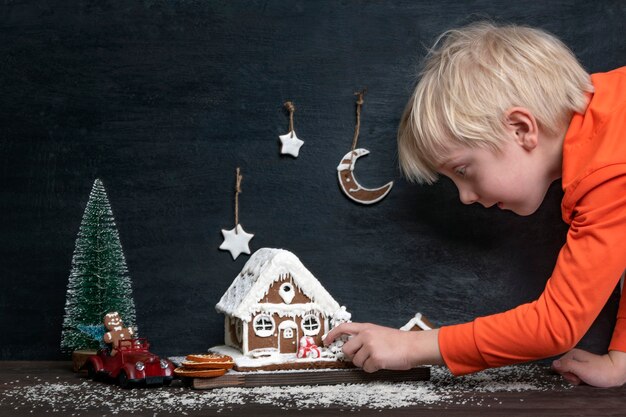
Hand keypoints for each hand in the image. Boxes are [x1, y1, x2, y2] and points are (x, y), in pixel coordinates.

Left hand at [323, 322, 442, 372]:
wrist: (412, 346)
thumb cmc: (398, 341)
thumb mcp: (379, 332)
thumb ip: (365, 336)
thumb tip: (353, 346)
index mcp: (366, 328)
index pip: (343, 328)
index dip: (332, 335)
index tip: (327, 341)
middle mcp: (366, 336)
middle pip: (346, 350)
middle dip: (353, 356)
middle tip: (364, 356)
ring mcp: (370, 347)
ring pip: (356, 361)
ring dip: (365, 363)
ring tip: (377, 358)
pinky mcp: (375, 358)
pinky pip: (366, 368)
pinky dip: (373, 368)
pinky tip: (381, 362)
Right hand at [551, 349, 625, 386]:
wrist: (616, 373)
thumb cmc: (599, 372)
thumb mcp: (581, 369)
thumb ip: (566, 366)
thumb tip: (553, 364)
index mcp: (571, 355)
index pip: (557, 365)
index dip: (564, 374)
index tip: (574, 376)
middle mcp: (573, 357)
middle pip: (563, 370)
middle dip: (571, 377)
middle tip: (581, 378)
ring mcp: (577, 362)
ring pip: (569, 373)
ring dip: (575, 379)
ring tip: (585, 379)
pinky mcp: (582, 367)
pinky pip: (575, 374)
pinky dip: (579, 379)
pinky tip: (586, 379)